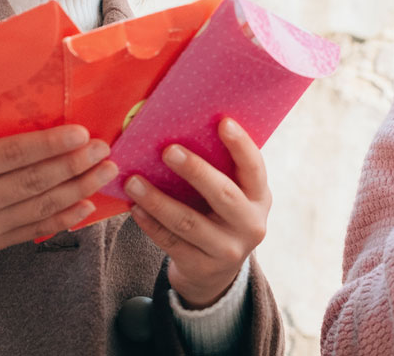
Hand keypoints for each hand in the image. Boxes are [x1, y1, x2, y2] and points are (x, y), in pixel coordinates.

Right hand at [0, 125, 117, 252]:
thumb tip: (51, 127)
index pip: (13, 154)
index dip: (51, 144)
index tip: (82, 133)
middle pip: (33, 183)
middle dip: (74, 165)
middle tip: (103, 150)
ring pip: (40, 208)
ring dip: (79, 189)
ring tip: (103, 172)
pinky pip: (35, 230)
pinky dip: (65, 217)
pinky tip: (87, 202)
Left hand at [125, 118, 270, 308]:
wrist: (215, 272)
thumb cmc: (219, 215)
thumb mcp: (233, 196)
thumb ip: (221, 170)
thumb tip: (183, 128)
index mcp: (260, 198)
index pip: (255, 168)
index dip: (241, 145)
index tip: (222, 121)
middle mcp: (250, 225)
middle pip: (223, 195)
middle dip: (195, 170)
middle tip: (167, 150)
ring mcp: (227, 250)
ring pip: (188, 222)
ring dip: (157, 199)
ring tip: (133, 181)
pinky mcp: (201, 267)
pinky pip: (171, 242)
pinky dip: (150, 223)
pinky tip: (134, 208)